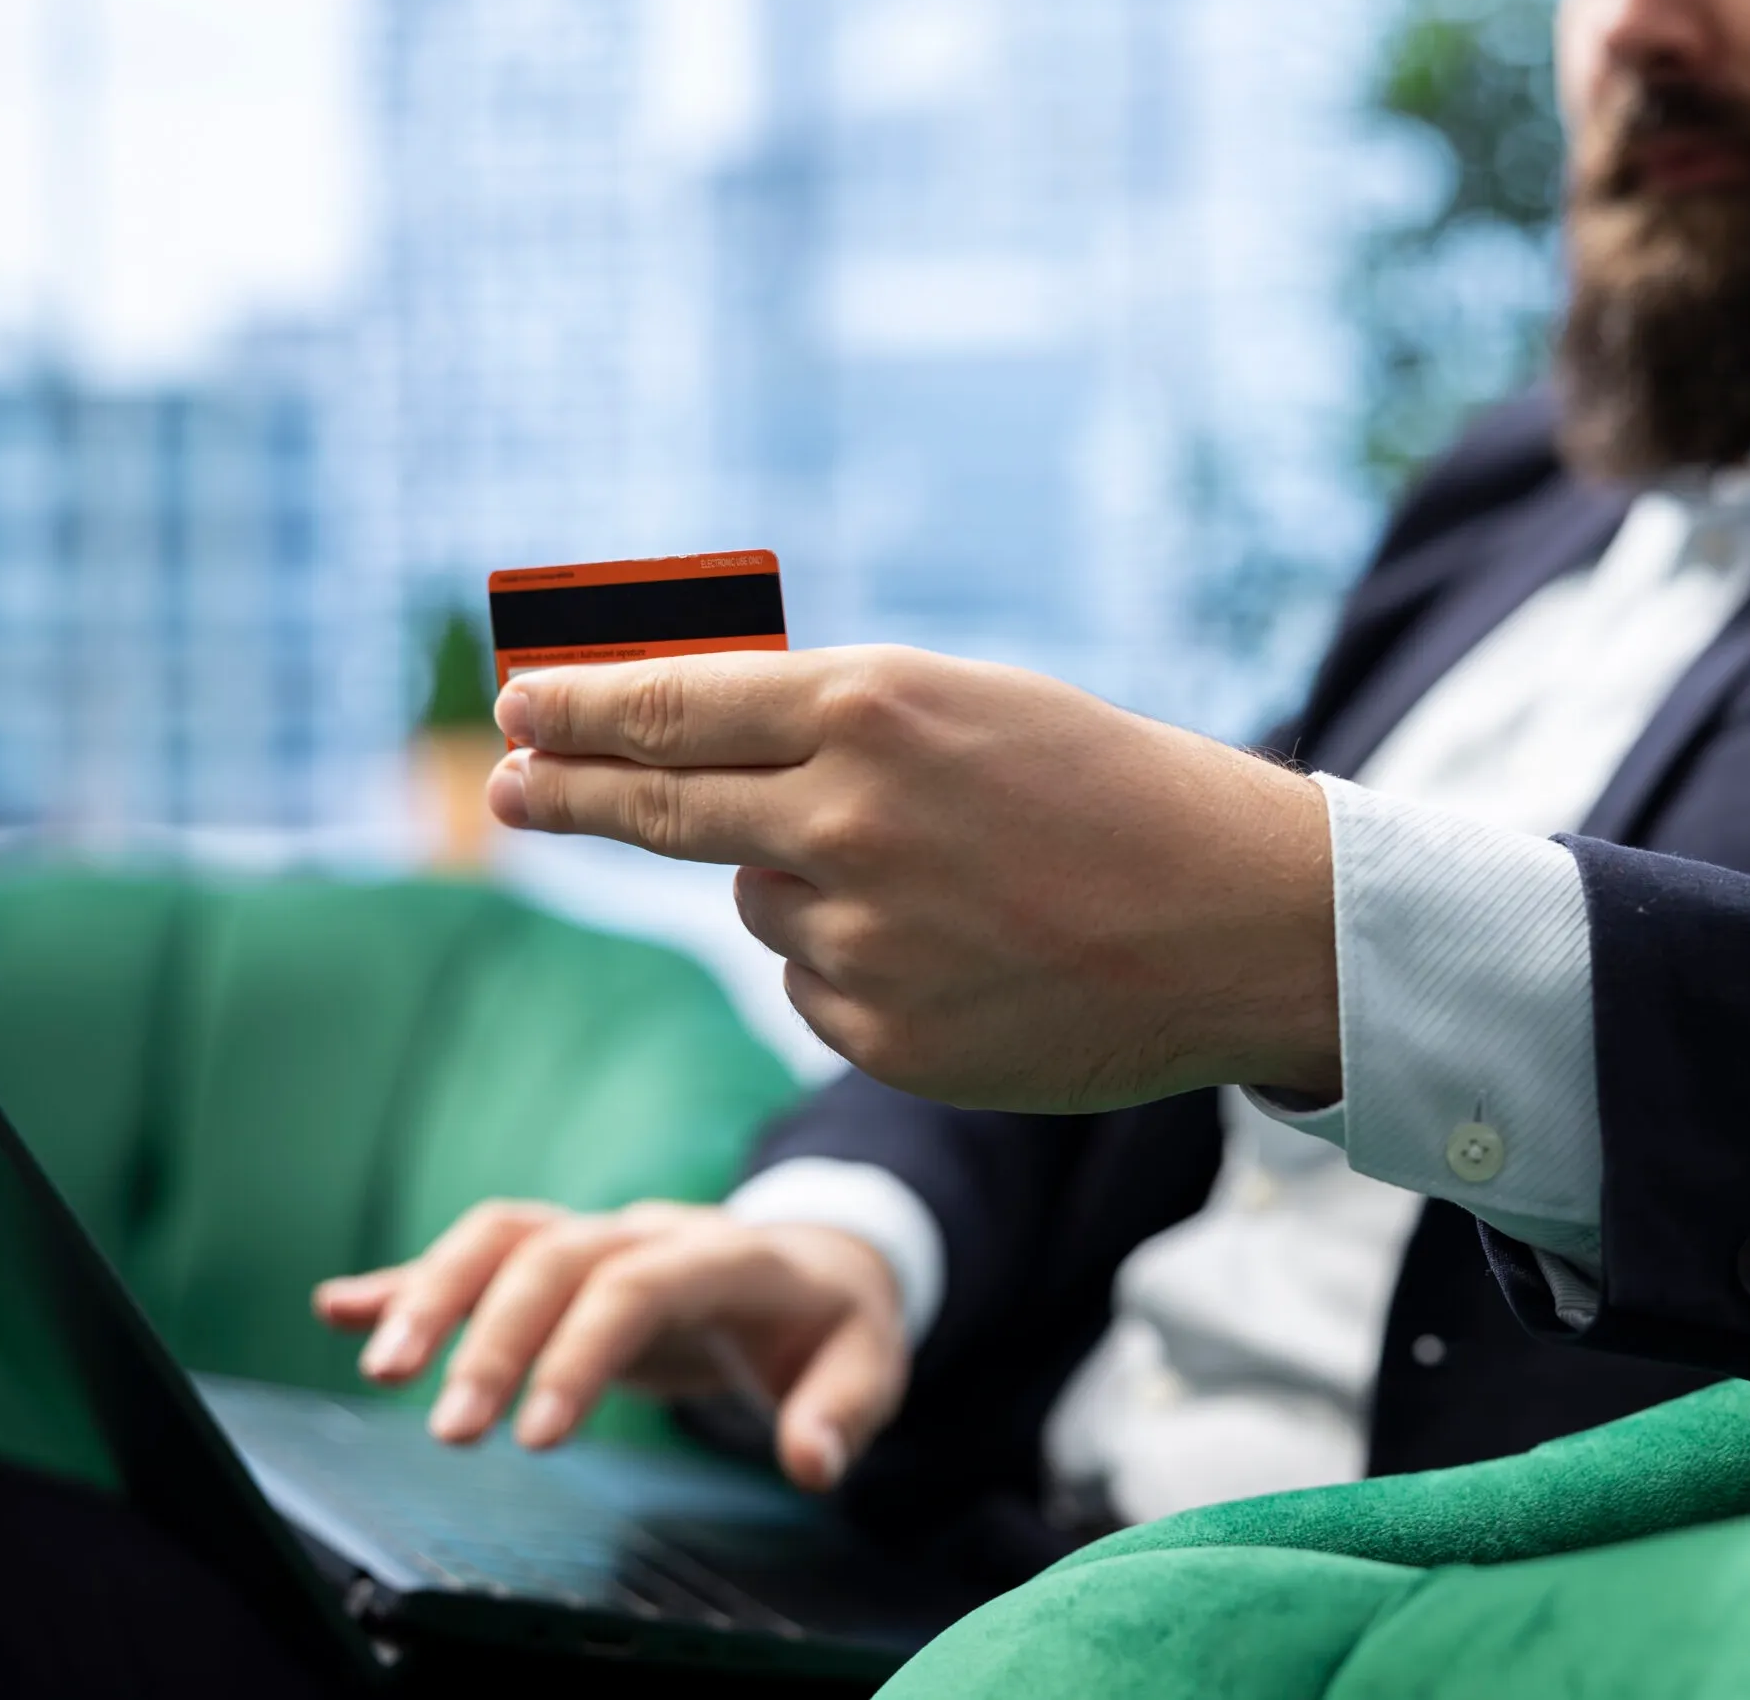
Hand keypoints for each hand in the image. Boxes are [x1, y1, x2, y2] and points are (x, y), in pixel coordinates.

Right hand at [311, 1201, 905, 1490]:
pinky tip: (338, 1308)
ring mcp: (601, 1236)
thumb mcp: (869, 1365)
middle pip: (555, 1258)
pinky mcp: (562, 1259)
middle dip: (494, 1337)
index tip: (536, 1437)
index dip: (581, 1352)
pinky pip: (478, 1254)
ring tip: (379, 1371)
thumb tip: (813, 1463)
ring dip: (433, 1294)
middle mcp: (649, 1231)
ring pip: (503, 1239)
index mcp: (724, 1255)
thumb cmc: (833, 1325)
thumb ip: (843, 1412)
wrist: (820, 1262)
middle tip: (451, 1430)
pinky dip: (408, 1279)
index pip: (637, 1285)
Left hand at [486, 647, 1341, 1111]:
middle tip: (506, 784)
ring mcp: (863, 941)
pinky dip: (859, 969)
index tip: (515, 710)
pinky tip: (965, 955)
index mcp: (871, 709)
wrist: (1242, 920)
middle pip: (659, 812)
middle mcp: (847, 821)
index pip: (669, 711)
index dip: (577, 714)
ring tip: (948, 882)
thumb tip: (688, 750)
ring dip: (807, 885)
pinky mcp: (889, 1040)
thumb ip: (831, 722)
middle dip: (567, 794)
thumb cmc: (1113, 790)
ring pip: (762, 906)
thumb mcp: (971, 708)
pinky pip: (817, 990)